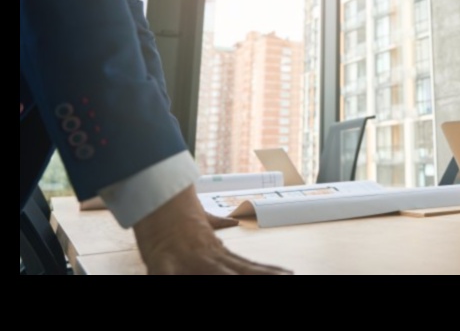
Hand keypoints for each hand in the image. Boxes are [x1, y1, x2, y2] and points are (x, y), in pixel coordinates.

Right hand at [133, 186, 291, 274]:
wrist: (154, 197)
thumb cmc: (175, 216)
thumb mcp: (200, 221)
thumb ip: (218, 223)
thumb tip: (233, 221)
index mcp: (217, 251)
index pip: (248, 265)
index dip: (268, 271)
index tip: (289, 273)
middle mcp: (209, 256)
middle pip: (242, 270)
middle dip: (263, 275)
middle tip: (287, 276)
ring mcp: (188, 259)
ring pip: (218, 272)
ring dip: (232, 276)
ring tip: (256, 277)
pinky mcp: (161, 262)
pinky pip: (166, 275)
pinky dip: (171, 277)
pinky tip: (174, 278)